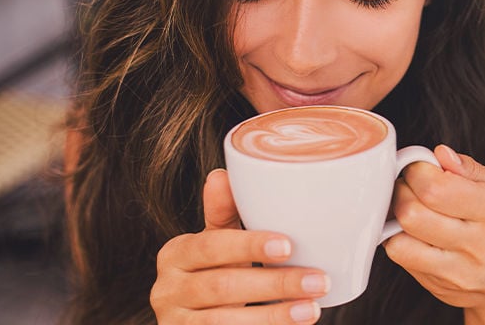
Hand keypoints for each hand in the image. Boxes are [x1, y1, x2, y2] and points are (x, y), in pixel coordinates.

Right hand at [150, 169, 329, 324]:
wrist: (199, 321)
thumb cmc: (215, 273)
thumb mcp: (217, 244)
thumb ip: (223, 214)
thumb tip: (221, 175)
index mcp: (176, 254)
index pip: (211, 246)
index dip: (249, 245)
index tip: (288, 246)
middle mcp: (167, 289)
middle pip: (223, 286)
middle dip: (275, 284)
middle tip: (318, 281)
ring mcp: (176, 323)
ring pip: (224, 322)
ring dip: (274, 316)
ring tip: (312, 309)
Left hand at [384, 145, 484, 323]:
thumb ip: (469, 168)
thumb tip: (439, 153)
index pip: (437, 188)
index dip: (417, 171)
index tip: (420, 168)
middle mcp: (479, 242)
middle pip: (412, 212)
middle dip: (402, 191)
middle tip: (410, 187)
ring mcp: (458, 270)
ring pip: (400, 238)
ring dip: (395, 217)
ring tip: (410, 208)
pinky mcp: (438, 286)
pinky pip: (400, 256)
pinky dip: (396, 238)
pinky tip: (411, 232)